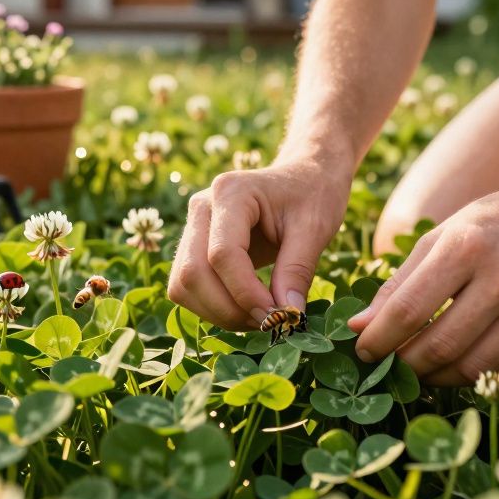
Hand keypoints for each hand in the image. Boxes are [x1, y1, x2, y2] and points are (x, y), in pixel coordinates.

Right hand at [168, 156, 351, 330]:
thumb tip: (287, 315)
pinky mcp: (193, 245)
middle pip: (192, 272)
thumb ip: (298, 270)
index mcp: (231, 192)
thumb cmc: (314, 195)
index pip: (222, 254)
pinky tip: (246, 308)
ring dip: (217, 312)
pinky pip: (186, 287)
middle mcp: (202, 206)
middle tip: (269, 323)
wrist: (305, 176)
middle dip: (228, 309)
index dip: (246, 294)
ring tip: (259, 317)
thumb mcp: (316, 228)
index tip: (278, 316)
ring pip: (182, 285)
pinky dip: (212, 307)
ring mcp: (193, 225)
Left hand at [348, 179, 498, 384]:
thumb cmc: (489, 225)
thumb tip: (357, 328)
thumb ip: (397, 285)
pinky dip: (474, 377)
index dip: (380, 339)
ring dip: (436, 378)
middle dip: (405, 364)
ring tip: (420, 369)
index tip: (362, 350)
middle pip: (441, 345)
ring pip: (473, 368)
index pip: (410, 310)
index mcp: (468, 246)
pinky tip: (457, 365)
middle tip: (390, 365)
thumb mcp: (439, 239)